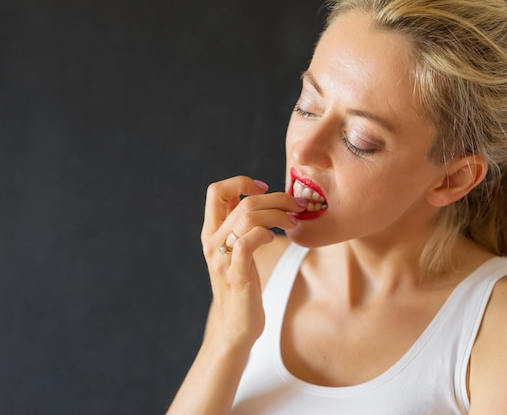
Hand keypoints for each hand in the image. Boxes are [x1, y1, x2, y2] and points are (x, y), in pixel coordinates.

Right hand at [201, 176, 305, 350]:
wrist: (235, 326)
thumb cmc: (241, 285)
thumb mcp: (235, 250)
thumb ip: (237, 225)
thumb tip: (253, 197)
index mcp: (210, 231)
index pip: (215, 190)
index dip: (241, 181)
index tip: (264, 188)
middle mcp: (211, 241)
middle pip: (243, 201)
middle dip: (276, 198)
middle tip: (296, 206)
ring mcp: (222, 257)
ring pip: (248, 216)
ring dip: (277, 214)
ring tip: (292, 222)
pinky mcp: (236, 273)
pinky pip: (248, 241)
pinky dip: (266, 234)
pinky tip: (275, 239)